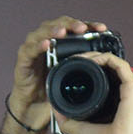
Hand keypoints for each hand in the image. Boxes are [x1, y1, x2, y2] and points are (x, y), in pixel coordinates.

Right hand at [4, 15, 112, 133]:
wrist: (34, 109)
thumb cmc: (52, 91)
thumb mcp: (73, 77)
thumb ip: (84, 65)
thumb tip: (109, 61)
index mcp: (61, 45)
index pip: (75, 28)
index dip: (88, 26)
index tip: (101, 28)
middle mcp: (46, 43)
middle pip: (59, 24)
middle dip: (72, 24)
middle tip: (82, 28)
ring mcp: (33, 50)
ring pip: (43, 31)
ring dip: (54, 30)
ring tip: (64, 32)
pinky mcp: (23, 60)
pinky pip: (29, 49)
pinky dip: (38, 45)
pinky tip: (47, 44)